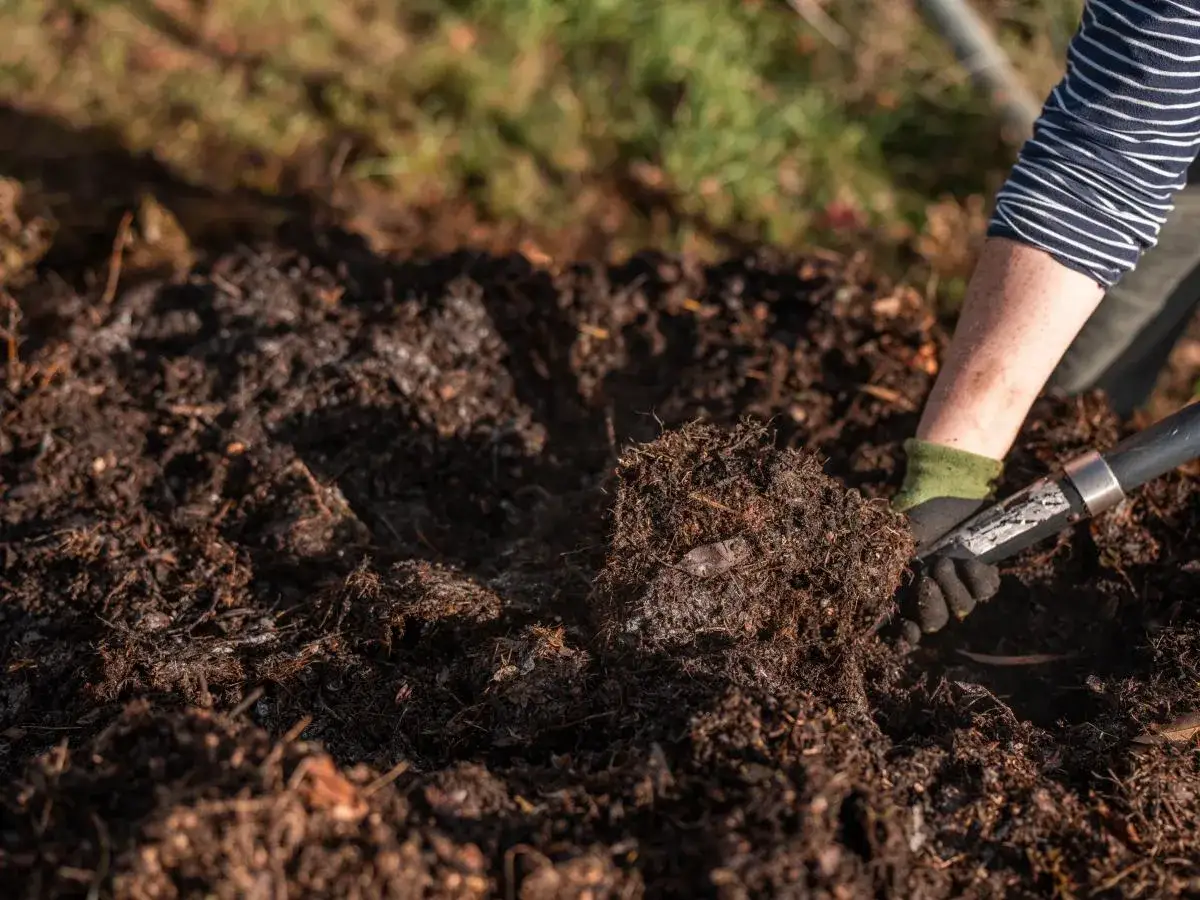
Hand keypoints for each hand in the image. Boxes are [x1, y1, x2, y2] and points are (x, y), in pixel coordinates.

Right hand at [891, 441, 1004, 646]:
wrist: (945, 490)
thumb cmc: (914, 517)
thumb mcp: (894, 546)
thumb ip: (885, 575)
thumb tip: (875, 610)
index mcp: (906, 591)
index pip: (905, 629)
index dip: (906, 636)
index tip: (909, 629)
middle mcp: (933, 593)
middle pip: (935, 622)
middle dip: (932, 603)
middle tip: (928, 576)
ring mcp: (959, 585)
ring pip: (963, 607)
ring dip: (953, 585)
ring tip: (945, 559)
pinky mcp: (982, 573)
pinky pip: (987, 590)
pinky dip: (978, 576)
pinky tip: (969, 560)